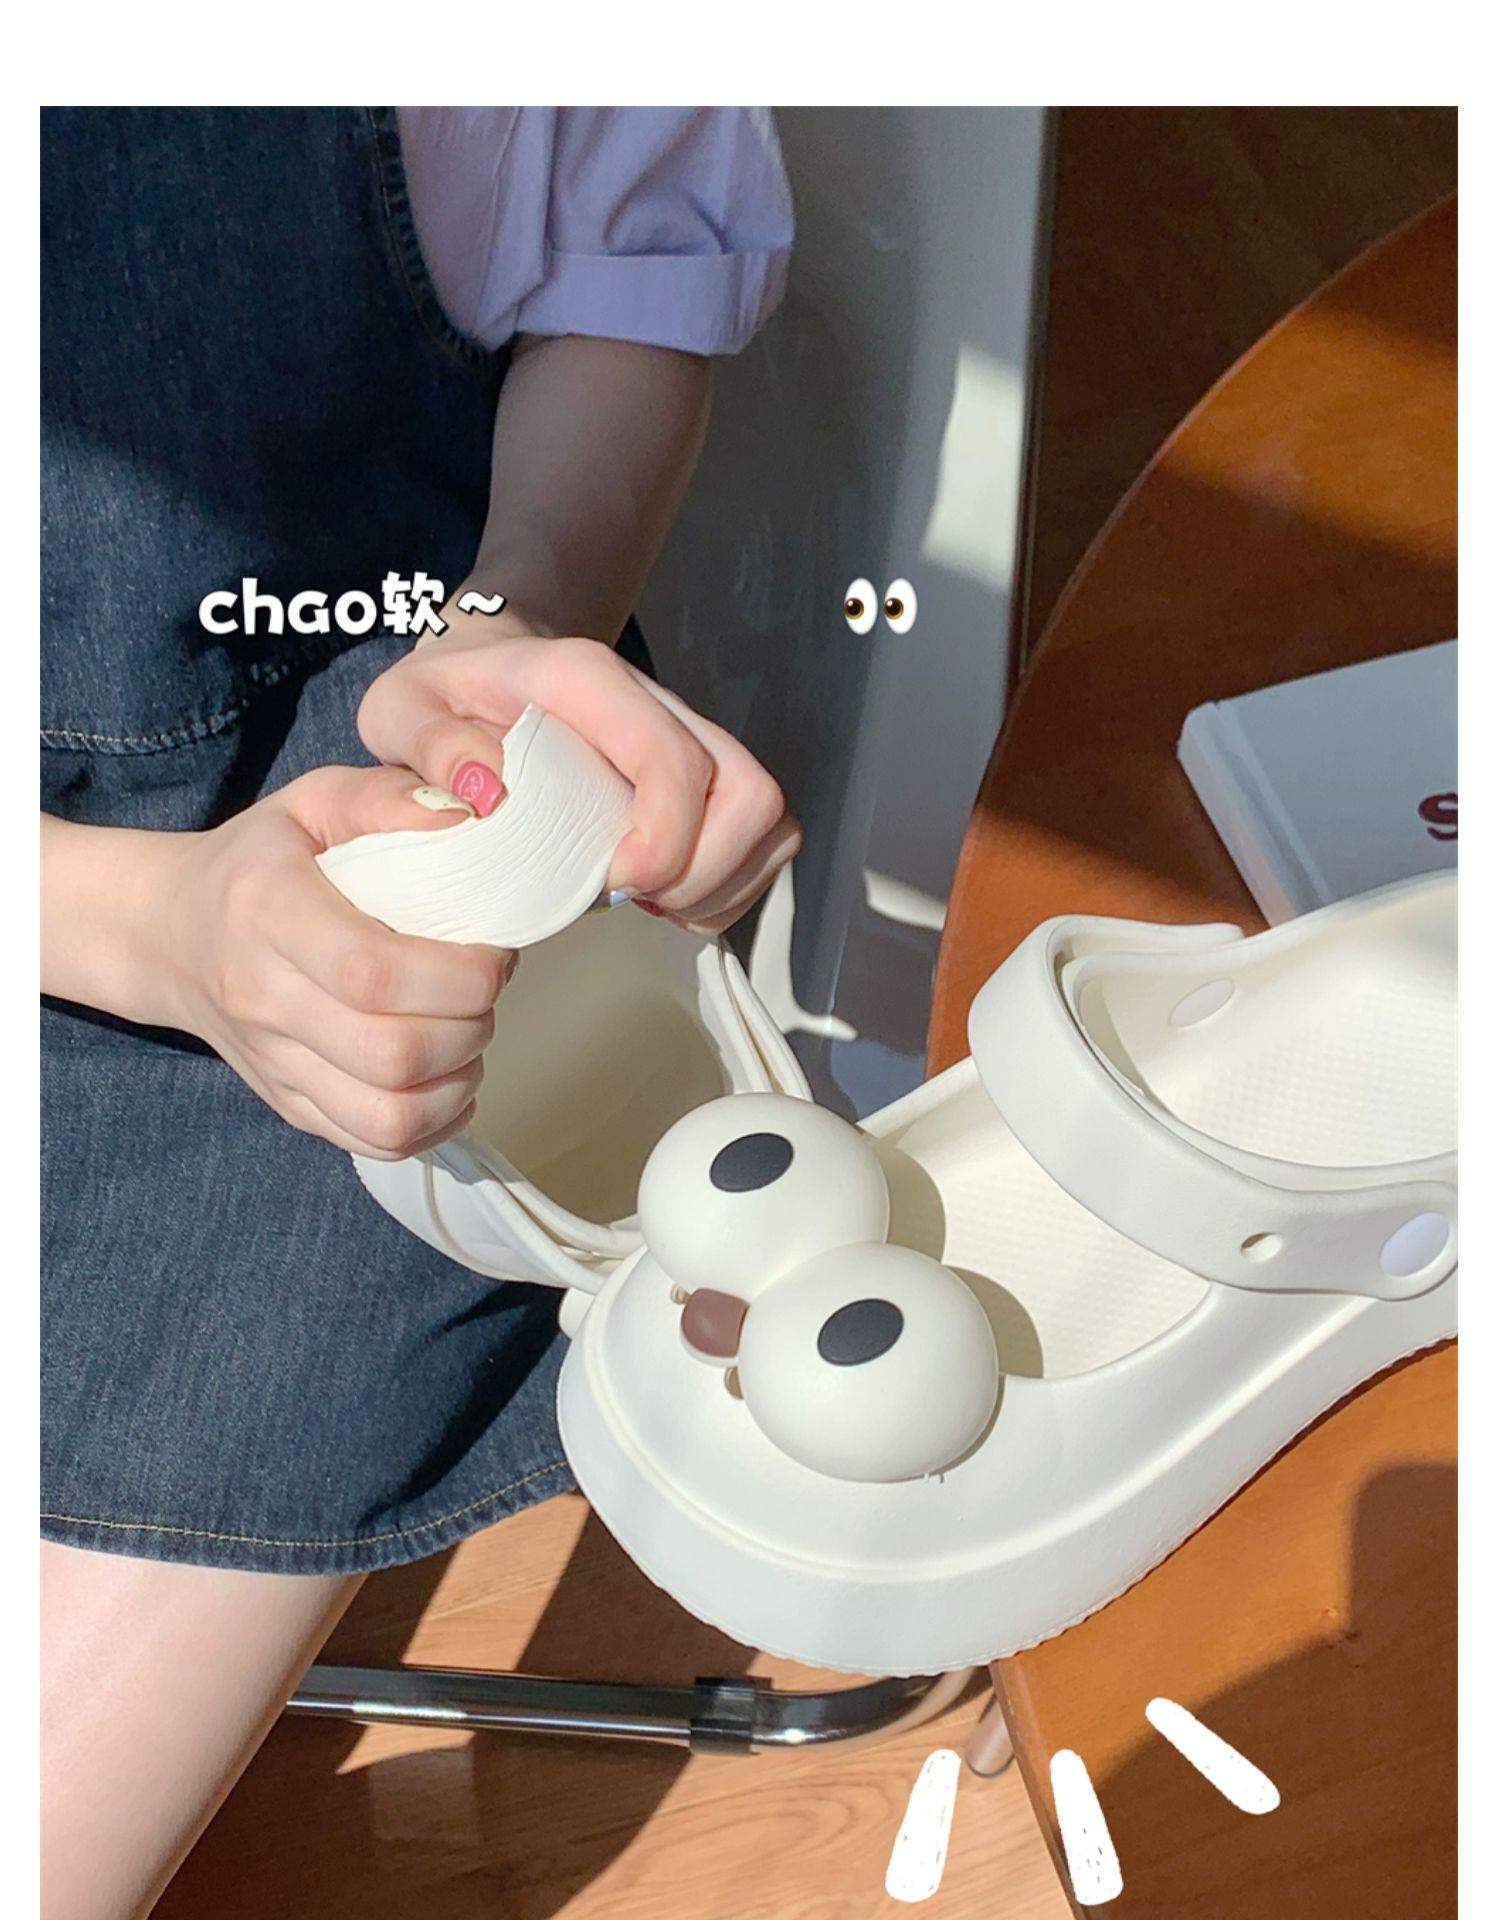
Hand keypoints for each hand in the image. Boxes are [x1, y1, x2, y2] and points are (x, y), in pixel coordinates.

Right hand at [131, 769, 510, 1158]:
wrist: (168, 933)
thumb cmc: (257, 862)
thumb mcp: (313, 802)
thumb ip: (389, 800)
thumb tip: (476, 818)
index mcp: (269, 913)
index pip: (373, 973)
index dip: (457, 975)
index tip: (493, 952)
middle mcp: (265, 999)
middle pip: (391, 1054)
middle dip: (470, 1026)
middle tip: (483, 990)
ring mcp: (274, 1064)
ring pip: (388, 1115)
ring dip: (458, 1081)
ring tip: (469, 1036)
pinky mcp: (288, 1105)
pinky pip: (374, 1142)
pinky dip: (433, 1122)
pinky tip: (448, 1080)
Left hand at [357, 613, 800, 933]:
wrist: (488, 660)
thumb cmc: (447, 693)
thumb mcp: (399, 708)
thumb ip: (428, 742)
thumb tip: (486, 793)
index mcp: (589, 682)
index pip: (672, 759)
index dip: (662, 838)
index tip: (612, 883)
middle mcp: (660, 705)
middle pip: (750, 793)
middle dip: (702, 873)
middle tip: (631, 898)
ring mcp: (695, 741)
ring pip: (769, 822)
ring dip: (718, 885)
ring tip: (646, 900)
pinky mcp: (710, 779)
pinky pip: (762, 844)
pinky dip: (724, 889)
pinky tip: (660, 895)